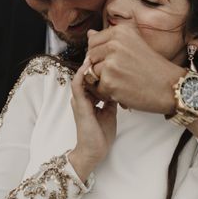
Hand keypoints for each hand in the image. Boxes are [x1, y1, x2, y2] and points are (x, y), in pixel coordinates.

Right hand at [69, 60, 117, 181]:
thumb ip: (111, 97)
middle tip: (105, 46)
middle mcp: (82, 95)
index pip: (93, 75)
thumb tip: (119, 85)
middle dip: (96, 59)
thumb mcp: (110, 111)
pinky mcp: (79, 104)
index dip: (100, 63)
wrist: (94, 152)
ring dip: (89, 63)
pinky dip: (83, 73)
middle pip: (87, 72)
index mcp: (89, 96)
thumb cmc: (101, 134)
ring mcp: (79, 98)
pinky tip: (90, 64)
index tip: (112, 53)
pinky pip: (78, 84)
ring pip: (82, 74)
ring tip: (98, 50)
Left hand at [86, 25, 185, 113]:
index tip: (114, 62)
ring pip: (91, 73)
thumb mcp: (134, 44)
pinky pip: (97, 88)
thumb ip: (111, 39)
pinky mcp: (110, 81)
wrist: (170, 86)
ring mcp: (111, 62)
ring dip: (102, 81)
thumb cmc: (153, 67)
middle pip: (90, 57)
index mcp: (120, 32)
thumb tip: (89, 33)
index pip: (93, 42)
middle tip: (119, 75)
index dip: (100, 55)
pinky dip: (107, 93)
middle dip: (99, 68)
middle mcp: (114, 44)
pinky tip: (122, 91)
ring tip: (121, 83)